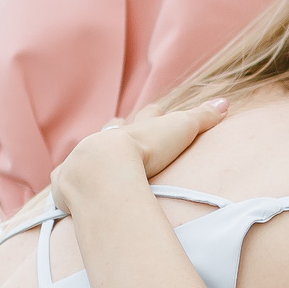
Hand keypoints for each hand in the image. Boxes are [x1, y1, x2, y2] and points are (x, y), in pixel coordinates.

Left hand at [55, 99, 229, 200]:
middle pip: (114, 129)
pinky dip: (64, 182)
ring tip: (90, 154)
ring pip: (86, 151)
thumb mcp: (180, 130)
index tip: (157, 109)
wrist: (103, 167)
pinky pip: (63, 181)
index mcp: (133, 130)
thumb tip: (225, 102)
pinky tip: (63, 186)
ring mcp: (84, 159)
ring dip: (89, 152)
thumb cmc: (144, 150)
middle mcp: (106, 140)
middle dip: (119, 126)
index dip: (153, 114)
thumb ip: (202, 117)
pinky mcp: (68, 183)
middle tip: (119, 122)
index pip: (146, 118)